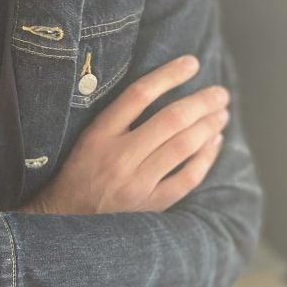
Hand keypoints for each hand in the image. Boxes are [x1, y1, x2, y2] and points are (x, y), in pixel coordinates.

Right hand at [23, 55, 229, 216]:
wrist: (66, 223)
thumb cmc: (77, 174)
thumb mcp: (86, 140)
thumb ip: (116, 118)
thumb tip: (158, 89)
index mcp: (98, 135)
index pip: (139, 94)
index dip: (169, 75)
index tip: (191, 63)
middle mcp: (118, 157)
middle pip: (170, 120)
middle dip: (201, 102)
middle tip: (219, 93)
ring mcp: (136, 184)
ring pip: (183, 147)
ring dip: (208, 127)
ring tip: (221, 114)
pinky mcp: (149, 206)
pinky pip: (187, 178)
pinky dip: (205, 158)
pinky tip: (215, 143)